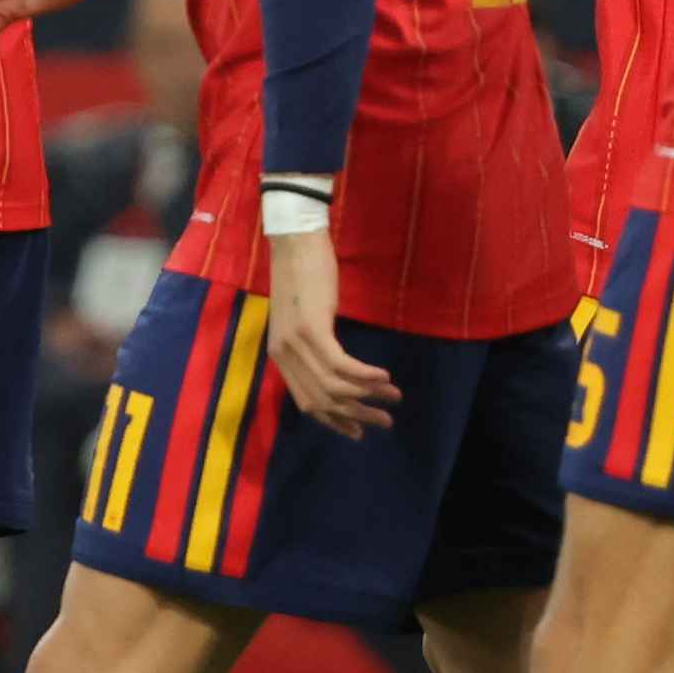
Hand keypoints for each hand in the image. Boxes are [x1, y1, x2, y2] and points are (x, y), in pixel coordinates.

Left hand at [264, 223, 397, 434]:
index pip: (307, 403)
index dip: (336, 421)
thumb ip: (311, 347)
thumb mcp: (303, 319)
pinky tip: (384, 376)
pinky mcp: (312, 329)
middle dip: (357, 415)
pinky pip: (341, 365)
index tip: (359, 430)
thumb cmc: (304, 276)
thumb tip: (336, 373)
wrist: (296, 242)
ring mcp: (296, 343)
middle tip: (385, 421)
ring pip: (334, 387)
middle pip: (322, 401)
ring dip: (367, 396)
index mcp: (280, 356)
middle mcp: (284, 355)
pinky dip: (364, 375)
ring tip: (393, 397)